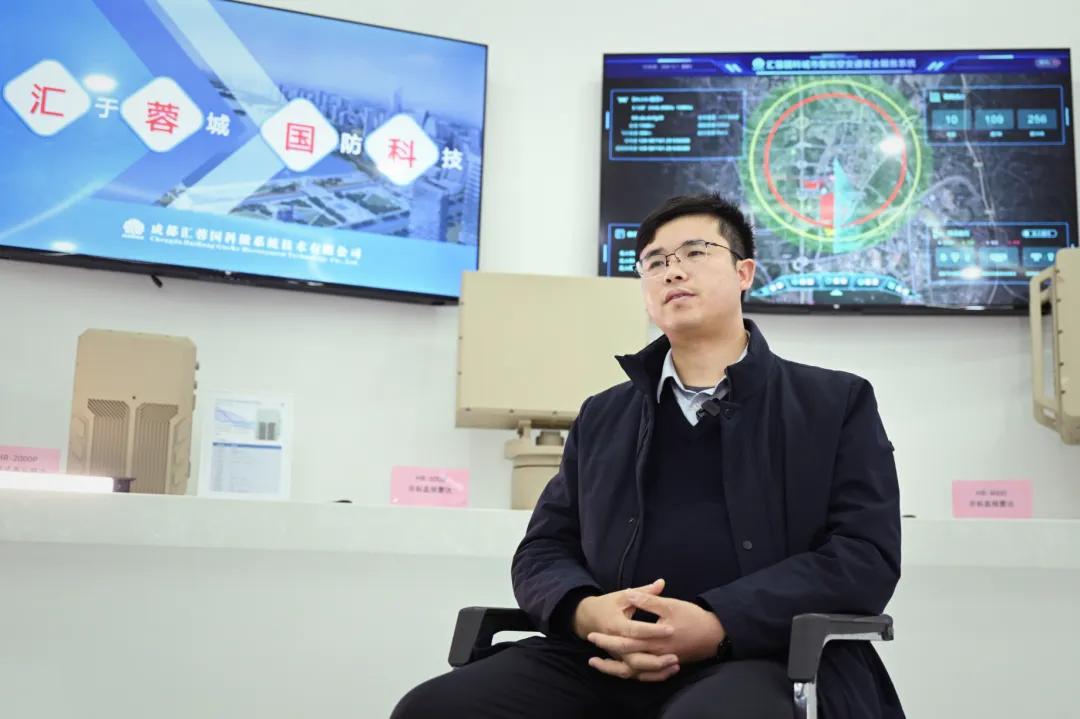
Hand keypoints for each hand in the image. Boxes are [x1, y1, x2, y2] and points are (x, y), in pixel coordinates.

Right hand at [573, 579, 680, 681]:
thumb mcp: (623, 596)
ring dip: (655, 670)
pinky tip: (668, 672)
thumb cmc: (607, 605)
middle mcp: (614, 644)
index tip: (671, 629)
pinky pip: (635, 674)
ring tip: (675, 664)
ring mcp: (616, 655)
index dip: (653, 631)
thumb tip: (661, 582)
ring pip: (634, 670)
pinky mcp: (620, 662)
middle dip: (655, 659)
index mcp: (615, 625)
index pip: (635, 630)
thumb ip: (644, 593)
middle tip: (675, 656)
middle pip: (634, 657)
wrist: (588, 618)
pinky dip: (651, 676)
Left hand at [586, 591, 725, 666]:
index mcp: (654, 639)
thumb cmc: (693, 618)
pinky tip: (623, 669)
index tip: (592, 634)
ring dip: (615, 668)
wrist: (715, 635)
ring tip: (599, 663)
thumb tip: (630, 594)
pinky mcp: (667, 665)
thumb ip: (648, 601)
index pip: (625, 642)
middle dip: (607, 653)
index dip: (607, 639)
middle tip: (591, 647)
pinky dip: (633, 674)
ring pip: (634, 671)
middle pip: (626, 658)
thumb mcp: (670, 605)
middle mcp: (656, 654)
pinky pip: (646, 676)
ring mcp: (661, 662)